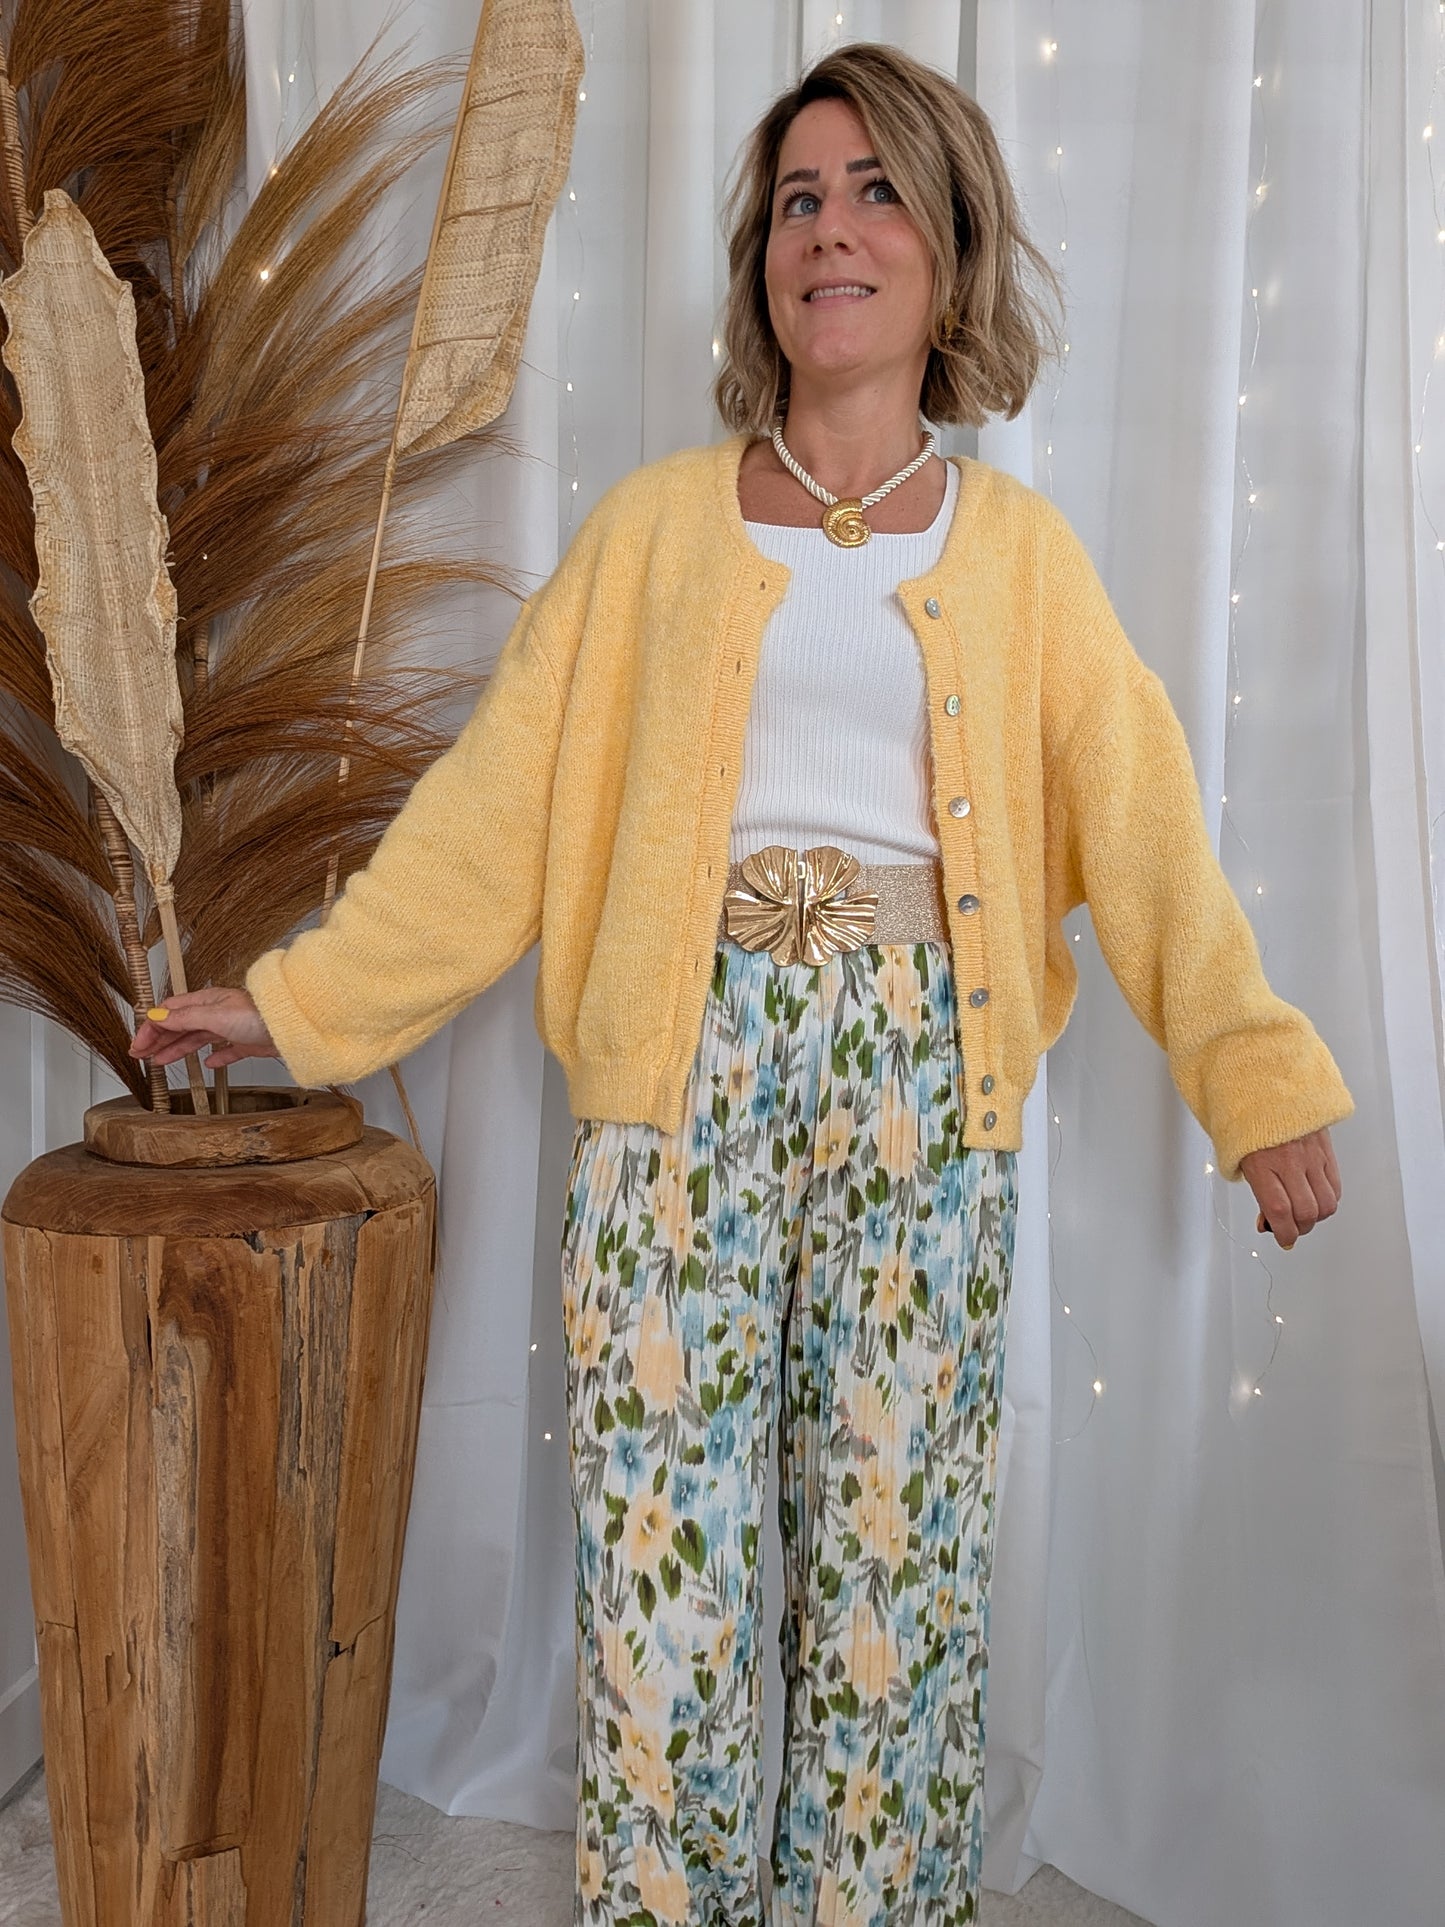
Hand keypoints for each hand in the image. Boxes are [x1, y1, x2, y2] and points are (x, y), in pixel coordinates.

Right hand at [128, 986, 278, 1070]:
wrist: (292, 1027)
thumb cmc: (257, 1015)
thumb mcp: (213, 1015)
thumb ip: (184, 1018)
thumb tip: (156, 1016)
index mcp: (207, 1001)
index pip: (170, 1013)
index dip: (151, 1028)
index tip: (138, 1045)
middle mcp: (217, 1012)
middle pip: (180, 1026)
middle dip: (158, 1040)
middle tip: (141, 1055)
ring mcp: (232, 1028)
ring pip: (198, 1039)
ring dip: (177, 1049)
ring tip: (160, 1062)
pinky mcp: (247, 1043)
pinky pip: (226, 1051)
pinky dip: (214, 1058)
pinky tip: (209, 1065)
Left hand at [1238, 1126, 1340, 1249]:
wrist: (1264, 1081)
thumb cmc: (1245, 1117)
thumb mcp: (1235, 1154)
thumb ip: (1255, 1187)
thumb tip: (1267, 1219)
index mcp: (1261, 1163)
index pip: (1280, 1211)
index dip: (1284, 1233)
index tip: (1282, 1239)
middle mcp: (1289, 1161)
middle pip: (1307, 1212)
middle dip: (1299, 1228)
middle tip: (1290, 1227)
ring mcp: (1311, 1155)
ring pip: (1326, 1203)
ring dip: (1316, 1216)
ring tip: (1303, 1213)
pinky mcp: (1326, 1148)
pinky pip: (1335, 1185)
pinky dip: (1328, 1199)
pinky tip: (1315, 1196)